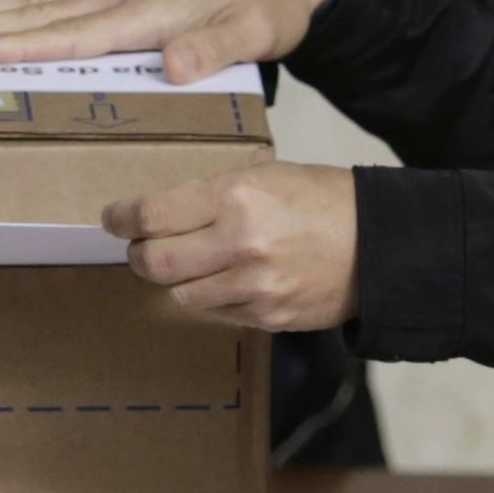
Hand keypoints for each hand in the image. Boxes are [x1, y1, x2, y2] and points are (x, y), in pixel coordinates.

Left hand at [107, 163, 358, 332]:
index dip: (121, 218)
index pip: (152, 214)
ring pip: (179, 294)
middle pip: (153, 263)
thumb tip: (159, 211)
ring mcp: (252, 287)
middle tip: (140, 246)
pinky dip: (212, 297)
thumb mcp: (266, 174)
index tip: (113, 218)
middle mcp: (240, 243)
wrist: (380, 244)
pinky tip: (229, 280)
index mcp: (237, 196)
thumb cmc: (323, 200)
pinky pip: (215, 312)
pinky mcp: (265, 317)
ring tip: (191, 264)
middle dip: (138, 254)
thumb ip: (212, 193)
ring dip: (176, 279)